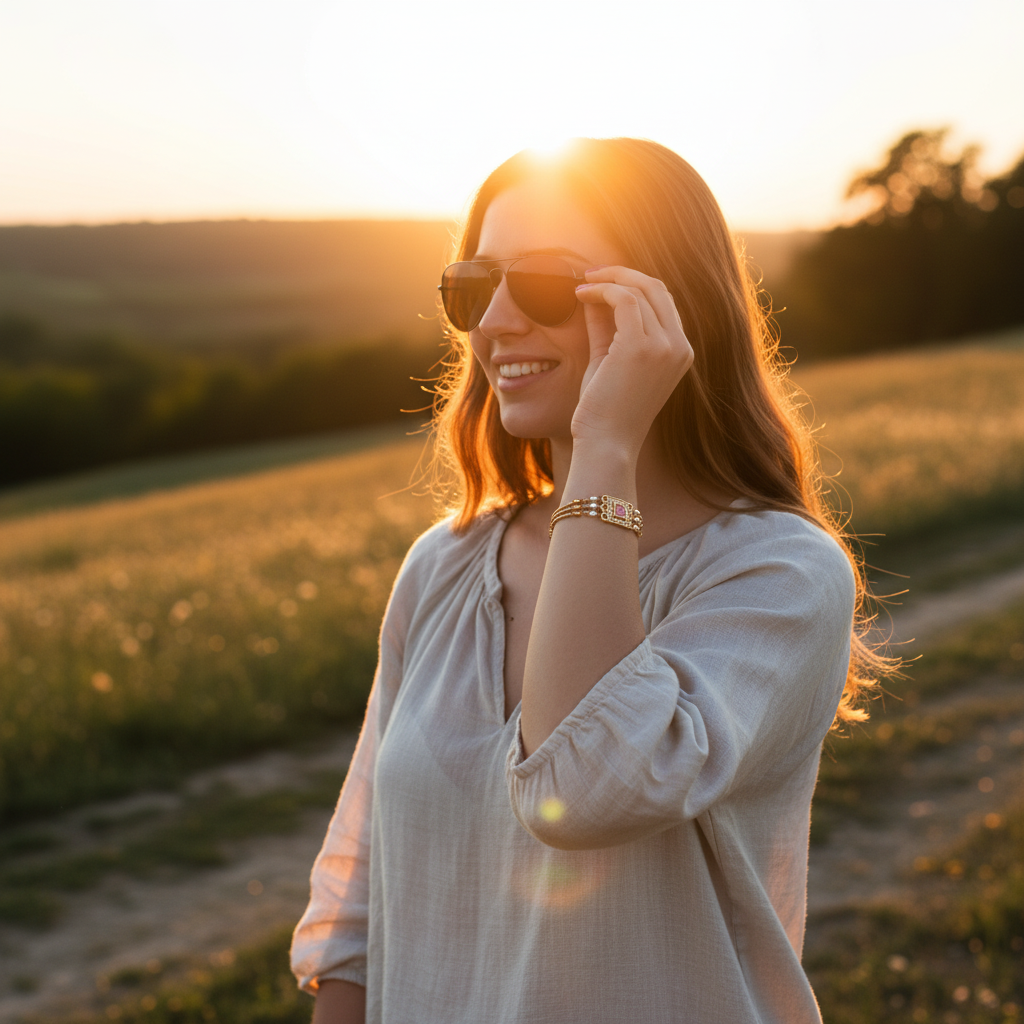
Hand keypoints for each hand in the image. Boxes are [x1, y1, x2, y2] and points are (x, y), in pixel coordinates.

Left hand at [572, 266, 692, 454]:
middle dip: (621, 274)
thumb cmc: (604, 410)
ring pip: (641, 289)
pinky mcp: (642, 346)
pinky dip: (601, 290)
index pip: (663, 302)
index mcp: (680, 352)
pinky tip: (580, 296)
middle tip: (589, 274)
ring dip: (608, 280)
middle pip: (657, 288)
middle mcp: (680, 347)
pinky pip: (625, 299)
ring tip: (581, 286)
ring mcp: (665, 346)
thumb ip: (607, 327)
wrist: (606, 444)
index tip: (601, 283)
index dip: (632, 284)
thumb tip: (595, 293)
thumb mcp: (609, 360)